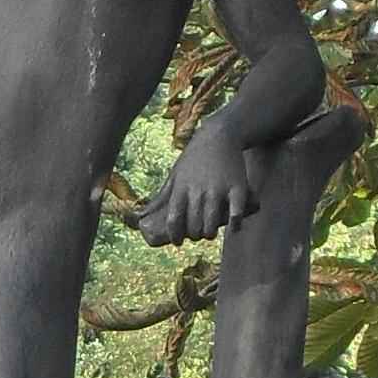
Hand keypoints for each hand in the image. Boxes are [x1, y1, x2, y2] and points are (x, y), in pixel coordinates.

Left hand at [139, 121, 257, 242]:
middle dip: (194, 236)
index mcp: (180, 189)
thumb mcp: (174, 176)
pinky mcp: (237, 188)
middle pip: (193, 226)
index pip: (174, 221)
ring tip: (210, 232)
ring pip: (212, 224)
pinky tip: (234, 227)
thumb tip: (139, 217)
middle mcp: (198, 191)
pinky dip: (235, 224)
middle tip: (197, 234)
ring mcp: (218, 190)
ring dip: (210, 233)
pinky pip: (236, 213)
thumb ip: (160, 198)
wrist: (219, 136)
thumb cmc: (193, 159)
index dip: (175, 236)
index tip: (178, 242)